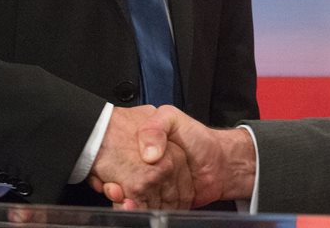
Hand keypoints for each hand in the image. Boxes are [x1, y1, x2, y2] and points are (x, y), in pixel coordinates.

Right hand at [102, 106, 256, 208]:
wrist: (221, 162)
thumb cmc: (198, 138)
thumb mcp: (172, 118)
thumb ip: (156, 127)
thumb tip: (148, 155)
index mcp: (142, 153)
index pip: (116, 164)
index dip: (109, 171)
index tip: (111, 179)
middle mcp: (145, 171)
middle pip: (119, 185)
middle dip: (115, 191)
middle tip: (115, 190)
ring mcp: (152, 189)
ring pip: (129, 201)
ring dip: (124, 203)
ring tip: (124, 200)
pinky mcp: (162, 205)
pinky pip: (144, 211)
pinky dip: (137, 212)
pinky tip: (132, 207)